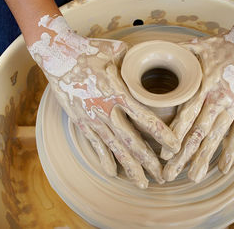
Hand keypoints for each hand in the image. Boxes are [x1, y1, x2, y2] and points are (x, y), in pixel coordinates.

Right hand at [28, 15, 178, 188]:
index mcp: (119, 93)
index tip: (175, 147)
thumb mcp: (118, 52)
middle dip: (149, 161)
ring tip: (142, 183)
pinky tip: (112, 173)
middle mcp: (107, 110)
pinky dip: (104, 159)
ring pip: (115, 149)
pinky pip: (95, 145)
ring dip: (130, 168)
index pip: (146, 119)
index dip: (163, 135)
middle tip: (163, 177)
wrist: (58, 55)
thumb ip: (135, 63)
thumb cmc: (90, 51)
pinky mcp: (81, 122)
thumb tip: (153, 62)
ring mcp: (93, 119)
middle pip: (132, 142)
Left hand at [163, 5, 233, 182]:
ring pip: (216, 137)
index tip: (164, 155)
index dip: (174, 136)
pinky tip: (223, 169)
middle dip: (182, 156)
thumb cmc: (225, 44)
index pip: (185, 116)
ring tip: (193, 178)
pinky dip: (231, 151)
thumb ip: (179, 54)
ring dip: (203, 159)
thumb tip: (158, 53)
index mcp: (203, 87)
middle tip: (170, 175)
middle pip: (197, 133)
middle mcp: (217, 100)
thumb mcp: (199, 46)